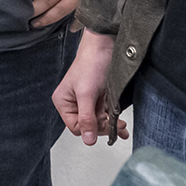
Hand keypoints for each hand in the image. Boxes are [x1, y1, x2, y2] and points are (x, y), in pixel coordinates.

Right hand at [53, 29, 127, 145]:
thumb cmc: (92, 63)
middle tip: (115, 123)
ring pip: (98, 122)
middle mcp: (74, 102)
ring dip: (111, 125)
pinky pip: (106, 114)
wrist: (107, 45)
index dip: (91, 128)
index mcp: (63, 102)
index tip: (104, 124)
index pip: (76, 127)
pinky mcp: (99, 98)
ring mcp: (87, 100)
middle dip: (103, 126)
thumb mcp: (87, 94)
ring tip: (122, 125)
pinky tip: (122, 125)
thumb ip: (87, 118)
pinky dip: (115, 120)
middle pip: (88, 126)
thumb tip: (88, 140)